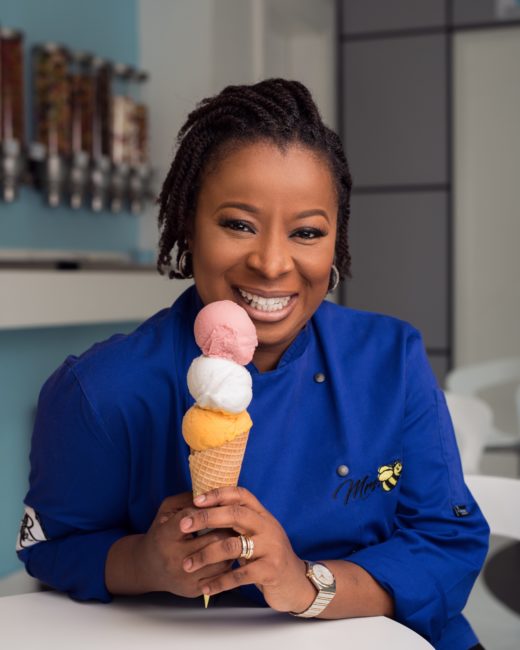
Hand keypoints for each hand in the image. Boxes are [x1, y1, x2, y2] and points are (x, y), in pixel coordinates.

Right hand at [135, 492, 234, 597]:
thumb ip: (187, 498)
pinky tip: (228, 553)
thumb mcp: (166, 510)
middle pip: (213, 540)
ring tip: (235, 535)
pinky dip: (228, 563)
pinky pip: (221, 576)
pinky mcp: (194, 591)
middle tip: (236, 520)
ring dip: (232, 546)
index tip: (218, 505)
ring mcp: (185, 578)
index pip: (192, 519)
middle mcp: (174, 560)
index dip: (208, 511)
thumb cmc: (161, 534)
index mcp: (164, 537)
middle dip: (227, 528)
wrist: (149, 567)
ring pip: (222, 560)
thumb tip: (213, 491)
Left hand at [179, 487, 315, 612]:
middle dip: (206, 518)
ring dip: (206, 555)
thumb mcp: (259, 533)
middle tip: (183, 525)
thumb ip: (240, 522)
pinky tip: (205, 587)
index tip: (196, 499)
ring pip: (233, 546)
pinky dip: (219, 582)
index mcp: (262, 515)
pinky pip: (239, 574)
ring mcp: (271, 548)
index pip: (240, 495)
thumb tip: (206, 510)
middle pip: (234, 515)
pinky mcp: (270, 571)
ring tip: (187, 564)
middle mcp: (268, 527)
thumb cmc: (269, 556)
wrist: (296, 583)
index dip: (218, 494)